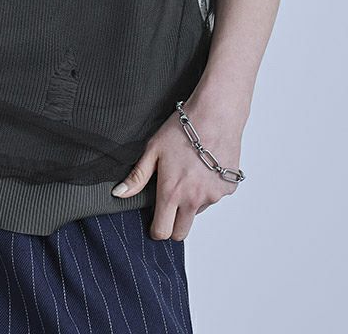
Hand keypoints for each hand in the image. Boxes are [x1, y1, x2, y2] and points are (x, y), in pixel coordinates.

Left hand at [110, 94, 244, 240]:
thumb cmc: (183, 129)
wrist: (215, 115)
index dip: (156, 229)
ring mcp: (213, 196)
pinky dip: (208, 189)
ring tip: (188, 173)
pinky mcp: (228, 189)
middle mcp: (193, 200)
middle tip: (170, 203)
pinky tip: (204, 168)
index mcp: (171, 193)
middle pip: (181, 232)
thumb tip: (119, 194)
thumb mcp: (153, 149)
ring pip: (198, 212)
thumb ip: (137, 176)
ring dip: (191, 202)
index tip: (155, 221)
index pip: (162, 232)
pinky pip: (214, 197)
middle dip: (173, 224)